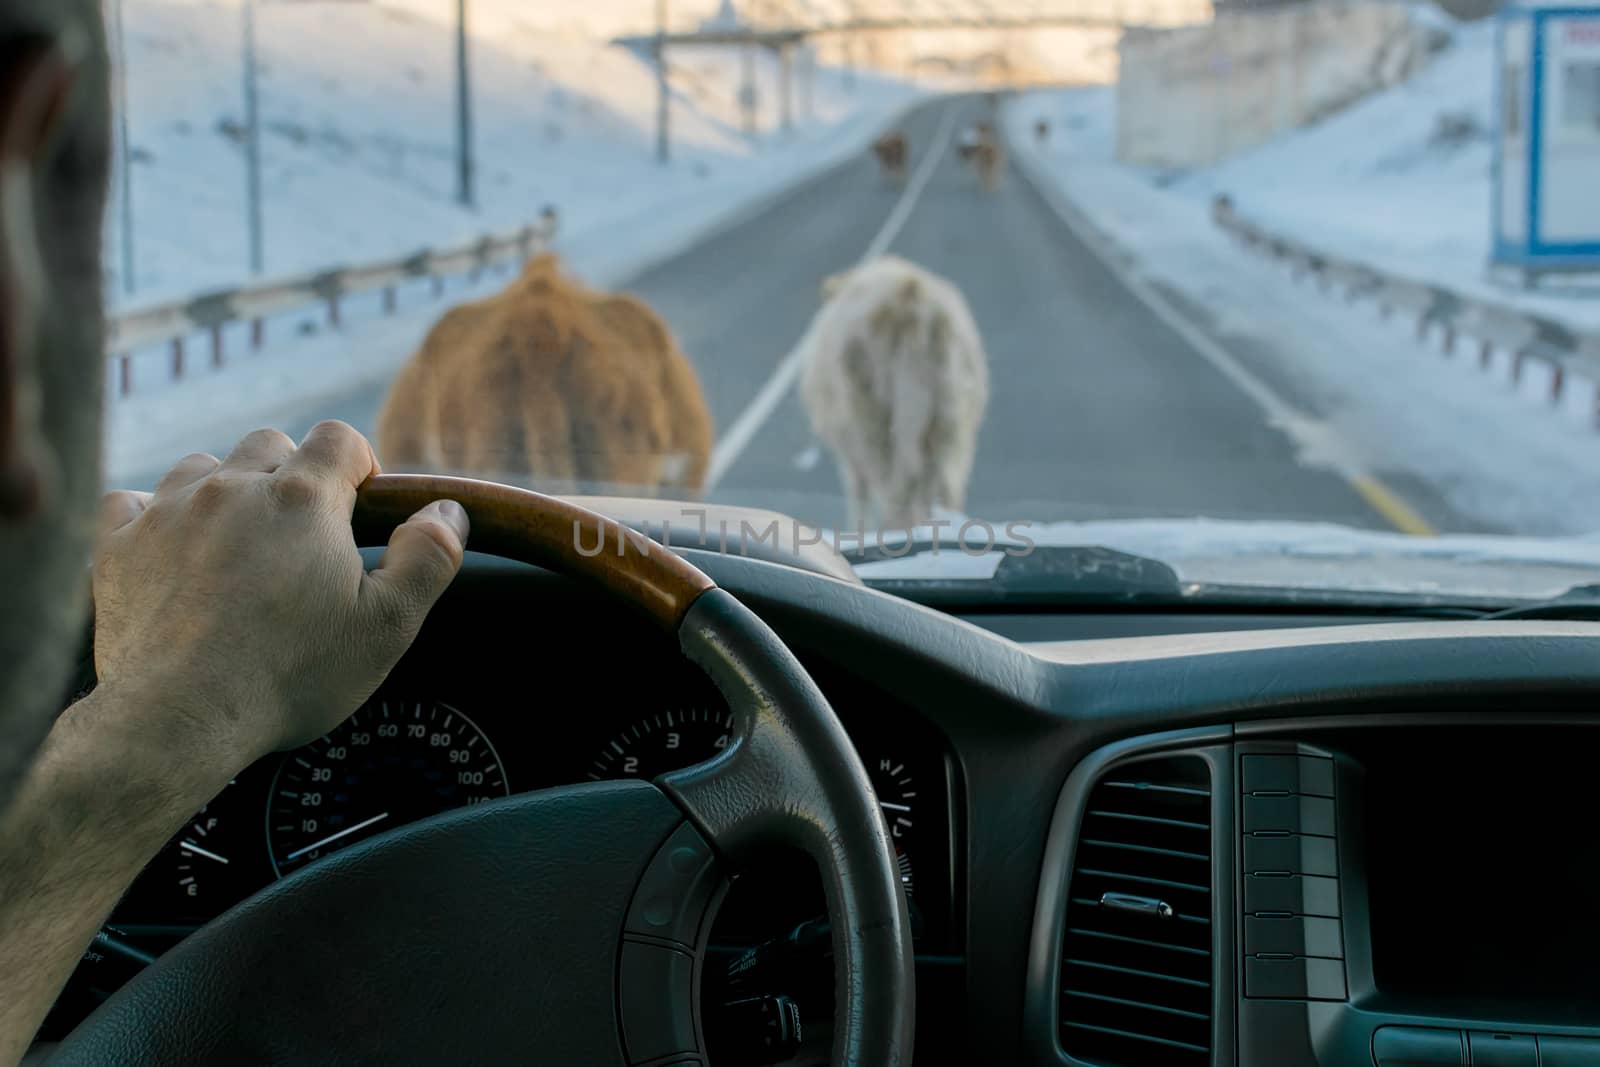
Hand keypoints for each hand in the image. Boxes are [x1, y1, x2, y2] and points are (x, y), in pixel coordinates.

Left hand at [90, 420, 468, 769]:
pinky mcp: (118, 546)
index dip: (358, 465)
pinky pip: (130, 501)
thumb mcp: (387, 626)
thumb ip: (429, 558)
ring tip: (240, 543)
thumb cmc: (292, 674)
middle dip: (293, 477)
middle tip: (304, 537)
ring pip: (203, 466)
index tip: (361, 507)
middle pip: (271, 445)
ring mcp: (168, 512)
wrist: (180, 717)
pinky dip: (154, 516)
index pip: (339, 437)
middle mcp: (232, 487)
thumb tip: (449, 511)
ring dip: (227, 491)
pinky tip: (171, 548)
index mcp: (304, 499)